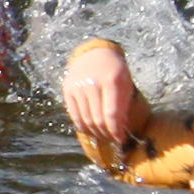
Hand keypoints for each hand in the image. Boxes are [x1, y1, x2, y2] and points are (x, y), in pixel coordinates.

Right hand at [61, 39, 151, 171]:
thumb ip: (123, 105)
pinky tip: (90, 131)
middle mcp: (92, 84)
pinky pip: (74, 115)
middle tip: (113, 140)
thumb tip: (120, 129)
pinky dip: (82, 126)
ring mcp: (77, 87)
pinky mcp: (67, 91)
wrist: (94, 54)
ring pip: (85, 119)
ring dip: (95, 133)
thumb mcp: (126, 83)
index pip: (111, 114)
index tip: (121, 139)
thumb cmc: (115, 71)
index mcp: (111, 81)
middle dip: (106, 134)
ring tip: (103, 137)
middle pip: (97, 119)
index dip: (116, 130)